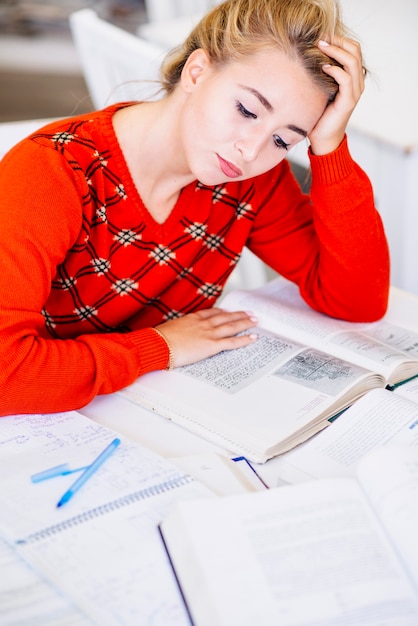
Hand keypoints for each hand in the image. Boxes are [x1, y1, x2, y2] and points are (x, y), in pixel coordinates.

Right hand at [155, 308, 257, 367]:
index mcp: (192, 318)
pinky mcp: (212, 345)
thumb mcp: (169, 330)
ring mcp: (209, 333)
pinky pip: (232, 341)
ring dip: (245, 322)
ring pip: (232, 326)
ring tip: (255, 320)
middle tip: (249, 313)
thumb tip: (176, 336)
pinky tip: (253, 337)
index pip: (211, 312)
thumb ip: (178, 331)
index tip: (228, 311)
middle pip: (225, 317)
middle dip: (238, 314)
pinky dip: (244, 339)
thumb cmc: (159, 339)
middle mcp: (203, 323)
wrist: (159, 344)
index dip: (222, 312)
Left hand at [308, 37, 364, 154]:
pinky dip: (334, 69)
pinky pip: (345, 79)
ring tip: (320, 47)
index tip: (321, 36)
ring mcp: (354, 92)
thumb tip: (306, 56)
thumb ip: (320, 74)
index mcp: (352, 78)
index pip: (353, 49)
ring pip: (352, 61)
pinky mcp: (348, 101)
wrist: (322, 139)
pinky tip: (322, 67)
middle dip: (338, 41)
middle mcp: (357, 83)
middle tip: (320, 38)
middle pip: (355, 50)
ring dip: (335, 51)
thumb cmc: (318, 115)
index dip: (339, 39)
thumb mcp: (319, 89)